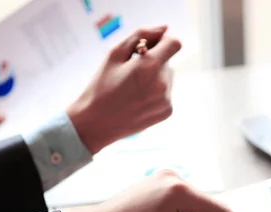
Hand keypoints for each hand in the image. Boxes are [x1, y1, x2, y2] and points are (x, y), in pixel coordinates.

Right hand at [67, 26, 180, 153]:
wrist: (96, 123)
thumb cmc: (101, 85)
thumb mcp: (114, 53)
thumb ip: (141, 35)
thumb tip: (164, 29)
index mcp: (149, 67)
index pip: (174, 43)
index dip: (163, 42)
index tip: (150, 47)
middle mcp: (162, 84)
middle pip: (168, 62)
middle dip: (154, 62)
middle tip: (131, 74)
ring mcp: (166, 100)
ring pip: (168, 77)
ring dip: (155, 78)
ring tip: (132, 89)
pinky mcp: (167, 112)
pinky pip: (166, 93)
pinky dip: (156, 93)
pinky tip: (138, 100)